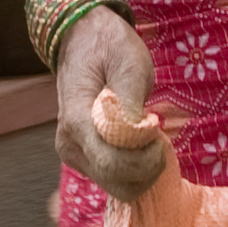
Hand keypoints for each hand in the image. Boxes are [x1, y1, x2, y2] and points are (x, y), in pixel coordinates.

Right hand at [55, 8, 164, 200]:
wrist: (82, 39)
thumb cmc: (109, 47)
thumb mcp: (128, 63)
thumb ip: (130, 101)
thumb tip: (136, 133)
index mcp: (77, 122)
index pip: (113, 165)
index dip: (145, 158)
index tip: (157, 129)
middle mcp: (71, 146)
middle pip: (118, 184)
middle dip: (148, 167)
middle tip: (157, 133)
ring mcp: (75, 155)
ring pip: (119, 187)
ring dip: (144, 169)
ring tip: (149, 135)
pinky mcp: (85, 159)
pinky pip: (116, 179)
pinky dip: (136, 168)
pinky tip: (140, 142)